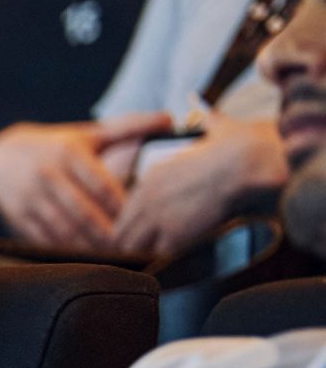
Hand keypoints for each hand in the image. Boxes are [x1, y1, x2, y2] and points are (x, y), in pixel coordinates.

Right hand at [0, 114, 169, 249]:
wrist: (0, 155)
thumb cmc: (56, 146)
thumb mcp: (89, 134)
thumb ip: (129, 128)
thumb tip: (169, 118)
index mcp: (69, 153)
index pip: (102, 186)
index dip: (122, 208)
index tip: (141, 222)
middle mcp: (47, 174)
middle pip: (83, 212)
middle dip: (108, 234)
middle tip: (131, 248)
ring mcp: (30, 196)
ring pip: (63, 229)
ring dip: (88, 246)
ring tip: (111, 258)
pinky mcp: (17, 214)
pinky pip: (43, 237)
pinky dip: (64, 250)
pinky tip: (82, 257)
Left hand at [111, 113, 289, 256]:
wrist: (247, 161)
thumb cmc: (237, 145)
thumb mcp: (209, 129)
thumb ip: (202, 122)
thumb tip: (205, 108)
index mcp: (151, 176)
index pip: (122, 210)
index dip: (129, 224)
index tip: (139, 232)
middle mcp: (146, 197)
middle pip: (120, 232)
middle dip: (128, 244)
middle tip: (138, 252)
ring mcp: (158, 216)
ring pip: (132, 246)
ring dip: (141, 253)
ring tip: (150, 258)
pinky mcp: (175, 233)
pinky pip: (158, 255)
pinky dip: (162, 260)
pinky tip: (171, 259)